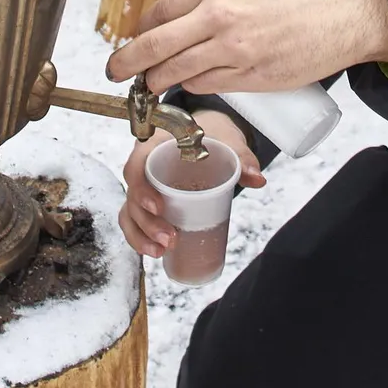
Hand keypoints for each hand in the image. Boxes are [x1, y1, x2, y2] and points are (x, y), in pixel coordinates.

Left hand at [106, 0, 387, 96]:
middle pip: (156, 48)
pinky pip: (207, 86)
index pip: (158, 14)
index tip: (131, 43)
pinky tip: (192, 82)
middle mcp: (220, 18)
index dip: (139, 33)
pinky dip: (193, 86)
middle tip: (116, 72)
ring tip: (152, 84)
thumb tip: (172, 21)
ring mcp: (235, 52)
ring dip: (159, 81)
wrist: (344, 13)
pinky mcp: (251, 79)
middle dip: (128, 64)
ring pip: (178, 74)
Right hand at [119, 110, 262, 258]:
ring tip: (161, 252)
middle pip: (132, 196)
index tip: (159, 207)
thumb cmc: (212, 134)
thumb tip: (256, 178)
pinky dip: (141, 239)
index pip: (136, 165)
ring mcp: (145, 187)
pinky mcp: (149, 203)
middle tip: (169, 238)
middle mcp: (145, 167)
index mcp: (156, 146)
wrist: (210, 135)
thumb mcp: (226, 140)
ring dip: (141, 236)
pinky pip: (135, 221)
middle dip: (146, 223)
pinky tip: (157, 252)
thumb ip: (241, 157)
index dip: (141, 188)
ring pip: (130, 212)